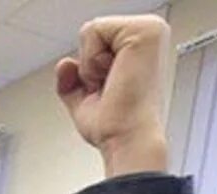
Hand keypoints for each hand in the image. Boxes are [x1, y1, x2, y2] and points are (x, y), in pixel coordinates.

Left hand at [56, 15, 170, 176]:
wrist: (127, 140)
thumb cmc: (115, 125)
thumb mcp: (84, 99)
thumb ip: (71, 79)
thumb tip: (65, 63)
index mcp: (140, 48)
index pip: (93, 39)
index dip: (88, 69)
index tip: (108, 90)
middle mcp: (149, 35)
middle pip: (90, 32)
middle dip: (88, 66)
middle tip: (110, 88)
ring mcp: (150, 30)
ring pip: (91, 30)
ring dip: (91, 65)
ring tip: (113, 83)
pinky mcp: (146, 31)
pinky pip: (94, 30)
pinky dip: (93, 61)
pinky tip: (113, 76)